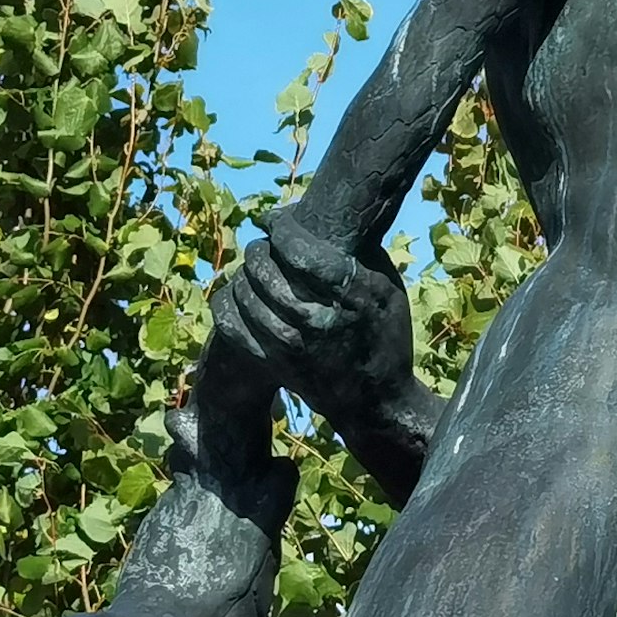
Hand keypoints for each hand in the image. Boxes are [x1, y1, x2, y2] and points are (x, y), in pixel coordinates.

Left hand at [210, 217, 418, 423]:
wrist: (375, 400)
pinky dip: (229, 301)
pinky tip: (240, 293)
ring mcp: (290, 344)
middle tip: (267, 245)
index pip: (297, 248)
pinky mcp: (272, 362)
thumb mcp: (387, 288)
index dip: (280, 227)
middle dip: (260, 249)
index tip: (276, 219)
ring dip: (246, 273)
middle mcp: (316, 319)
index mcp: (350, 295)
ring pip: (244, 292)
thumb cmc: (385, 335)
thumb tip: (322, 216)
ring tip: (256, 269)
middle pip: (264, 267)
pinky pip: (231, 323)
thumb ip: (357, 252)